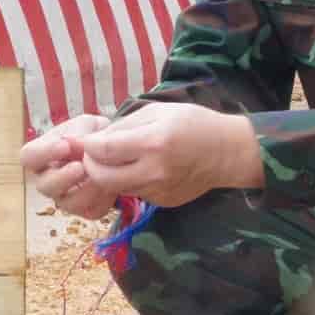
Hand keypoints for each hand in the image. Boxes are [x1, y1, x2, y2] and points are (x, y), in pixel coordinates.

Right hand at [20, 114, 121, 218]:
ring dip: (85, 190)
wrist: (116, 150)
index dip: (44, 153)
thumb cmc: (93, 134)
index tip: (65, 146)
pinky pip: (91, 210)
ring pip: (66, 203)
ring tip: (101, 176)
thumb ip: (80, 129)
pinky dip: (103, 199)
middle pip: (43, 186)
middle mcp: (48, 180)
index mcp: (41, 156)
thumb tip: (72, 141)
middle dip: (62, 178)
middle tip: (81, 167)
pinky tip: (112, 185)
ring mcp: (65, 197)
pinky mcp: (86, 209)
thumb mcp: (87, 124)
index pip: (28, 156)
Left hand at [76, 102, 261, 207]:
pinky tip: (142, 168)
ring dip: (109, 174)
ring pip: (115, 187)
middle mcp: (154, 172)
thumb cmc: (192, 123)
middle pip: (101, 177)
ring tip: (120, 158)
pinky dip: (129, 181)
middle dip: (90, 165)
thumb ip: (123, 126)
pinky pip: (134, 192)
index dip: (88, 145)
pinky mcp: (163, 202)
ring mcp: (159, 191)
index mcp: (153, 143)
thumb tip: (93, 139)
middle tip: (95, 154)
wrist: (227, 152)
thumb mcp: (157, 112)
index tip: (88, 140)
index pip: (102, 151)